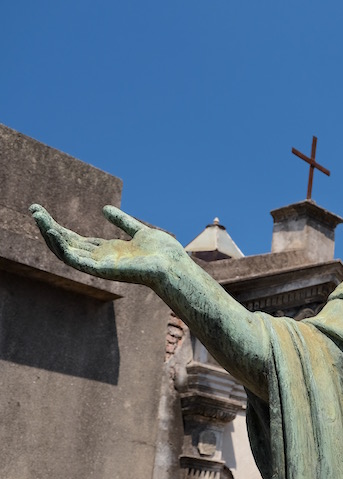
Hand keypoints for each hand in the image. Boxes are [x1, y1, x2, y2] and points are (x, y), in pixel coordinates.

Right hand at [30, 204, 186, 285]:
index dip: (59, 227)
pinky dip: (61, 246)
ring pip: (66, 251)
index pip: (77, 240)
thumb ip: (122, 221)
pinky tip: (52, 231)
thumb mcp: (139, 231)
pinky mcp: (100, 270)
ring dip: (50, 234)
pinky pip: (74, 260)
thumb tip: (105, 208)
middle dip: (49, 228)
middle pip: (67, 244)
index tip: (44, 212)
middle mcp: (100, 258)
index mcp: (108, 251)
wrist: (173, 265)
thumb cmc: (162, 253)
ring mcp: (99, 265)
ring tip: (38, 216)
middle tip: (33, 210)